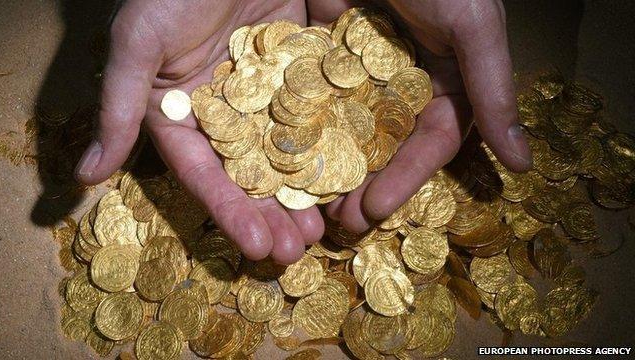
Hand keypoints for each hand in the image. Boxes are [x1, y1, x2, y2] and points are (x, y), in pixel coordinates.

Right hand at [74, 0, 323, 263]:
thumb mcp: (139, 42)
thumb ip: (118, 107)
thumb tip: (85, 175)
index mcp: (182, 113)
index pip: (204, 174)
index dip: (228, 212)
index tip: (255, 248)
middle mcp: (224, 113)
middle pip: (249, 175)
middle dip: (271, 215)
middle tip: (296, 252)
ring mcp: (264, 97)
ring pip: (285, 155)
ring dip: (302, 193)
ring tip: (322, 229)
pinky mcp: (298, 75)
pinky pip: (316, 116)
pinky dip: (329, 148)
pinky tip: (348, 177)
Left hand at [309, 0, 531, 232]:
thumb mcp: (472, 24)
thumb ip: (494, 90)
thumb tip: (526, 164)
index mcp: (447, 78)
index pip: (432, 140)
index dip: (407, 178)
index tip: (377, 211)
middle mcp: (405, 82)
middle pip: (387, 145)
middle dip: (366, 184)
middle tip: (340, 222)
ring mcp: (361, 72)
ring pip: (348, 130)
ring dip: (333, 167)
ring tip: (309, 202)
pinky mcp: (323, 58)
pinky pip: (314, 100)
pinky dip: (304, 130)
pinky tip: (285, 160)